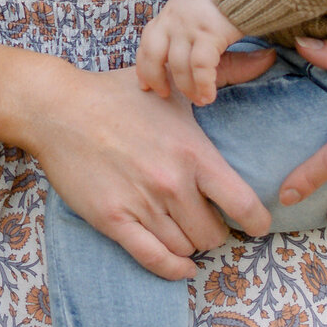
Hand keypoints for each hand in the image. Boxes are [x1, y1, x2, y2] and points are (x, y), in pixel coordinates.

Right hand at [0, 42, 270, 278]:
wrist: (58, 109)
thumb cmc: (117, 95)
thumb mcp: (174, 86)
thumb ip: (226, 74)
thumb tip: (268, 58)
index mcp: (194, 153)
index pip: (243, 205)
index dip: (257, 222)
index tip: (256, 224)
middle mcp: (172, 183)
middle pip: (214, 234)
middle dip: (215, 232)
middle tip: (207, 221)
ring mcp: (142, 204)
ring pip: (185, 248)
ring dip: (189, 245)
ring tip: (186, 231)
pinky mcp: (113, 219)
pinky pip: (153, 259)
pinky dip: (173, 269)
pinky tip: (183, 267)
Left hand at [137, 0, 241, 104]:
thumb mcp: (202, 4)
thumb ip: (194, 25)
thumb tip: (196, 48)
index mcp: (171, 12)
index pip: (147, 41)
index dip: (143, 65)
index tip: (144, 84)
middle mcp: (174, 18)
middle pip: (153, 55)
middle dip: (155, 78)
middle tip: (164, 94)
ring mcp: (189, 26)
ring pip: (178, 66)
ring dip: (187, 88)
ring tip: (199, 101)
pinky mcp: (209, 33)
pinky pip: (201, 67)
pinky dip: (204, 85)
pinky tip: (209, 95)